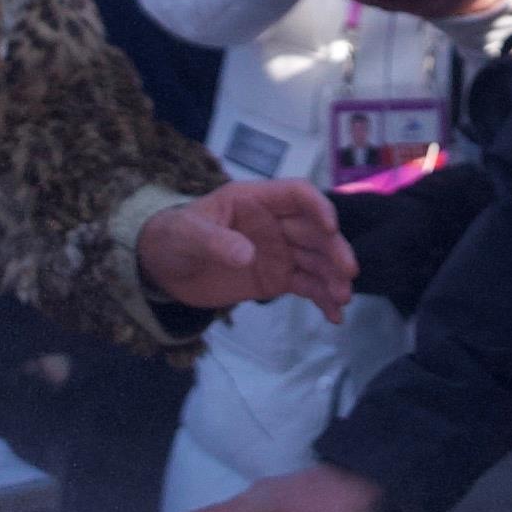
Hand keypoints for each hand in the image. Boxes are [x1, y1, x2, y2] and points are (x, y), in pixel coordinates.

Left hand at [138, 179, 355, 321]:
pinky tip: (335, 316)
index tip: (330, 227)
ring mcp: (279, 251)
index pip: (297, 194)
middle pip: (315, 231)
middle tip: (347, 272)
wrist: (164, 268)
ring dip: (333, 277)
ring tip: (342, 298)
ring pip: (316, 260)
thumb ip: (215, 241)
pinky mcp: (277, 278)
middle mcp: (275, 223)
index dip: (317, 207)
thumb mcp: (187, 234)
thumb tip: (247, 254)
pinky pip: (306, 285)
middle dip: (334, 250)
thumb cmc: (174, 236)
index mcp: (256, 200)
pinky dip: (322, 299)